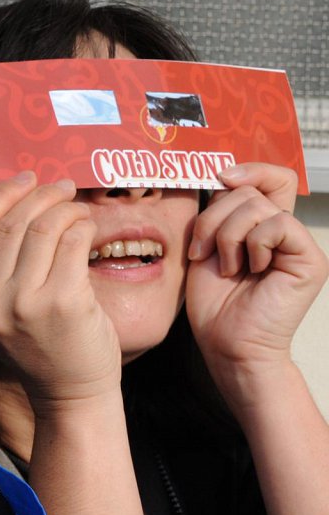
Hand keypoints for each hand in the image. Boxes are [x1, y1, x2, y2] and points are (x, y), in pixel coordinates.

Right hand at [0, 173, 121, 413]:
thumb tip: (21, 200)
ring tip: (78, 210)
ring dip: (66, 209)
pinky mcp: (62, 303)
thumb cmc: (41, 345)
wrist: (70, 393)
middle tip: (62, 187)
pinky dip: (84, 227)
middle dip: (40, 195)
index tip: (25, 179)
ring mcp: (24, 303)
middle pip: (10, 223)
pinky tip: (89, 229)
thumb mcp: (0, 309)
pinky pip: (73, 243)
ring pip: (44, 228)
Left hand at [186, 163, 327, 410]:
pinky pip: (279, 225)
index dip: (244, 170)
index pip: (266, 177)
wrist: (226, 344)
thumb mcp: (205, 247)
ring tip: (228, 268)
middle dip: (214, 218)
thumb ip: (218, 212)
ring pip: (258, 205)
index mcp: (260, 226)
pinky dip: (253, 245)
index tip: (218, 179)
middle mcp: (283, 231)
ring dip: (227, 236)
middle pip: (250, 190)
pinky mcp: (309, 259)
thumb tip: (225, 176)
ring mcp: (298, 244)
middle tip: (206, 253)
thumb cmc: (213, 303)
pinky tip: (251, 270)